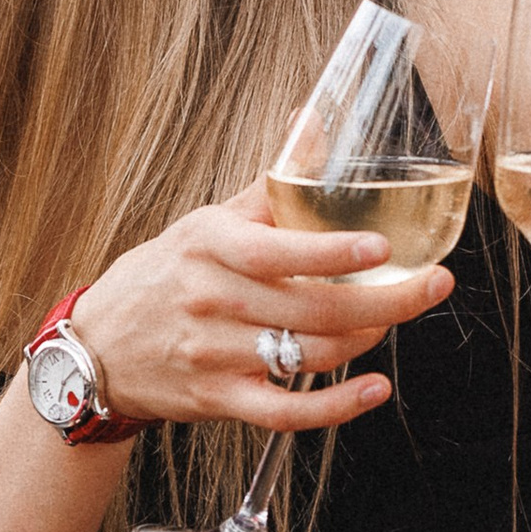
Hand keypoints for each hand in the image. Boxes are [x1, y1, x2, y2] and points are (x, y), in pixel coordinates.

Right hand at [71, 182, 450, 437]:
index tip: (382, 248)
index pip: (274, 251)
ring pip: (308, 356)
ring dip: (365, 340)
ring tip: (393, 319)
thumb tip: (314, 118)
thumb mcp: (209, 221)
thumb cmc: (165, 275)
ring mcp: (214, 355)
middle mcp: (212, 302)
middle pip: (312, 310)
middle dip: (386, 301)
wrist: (96, 348)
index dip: (331, 253)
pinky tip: (373, 390)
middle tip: (434, 285)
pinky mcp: (219, 400)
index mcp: (210, 246)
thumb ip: (271, 183)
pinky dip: (335, 408)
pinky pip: (285, 412)